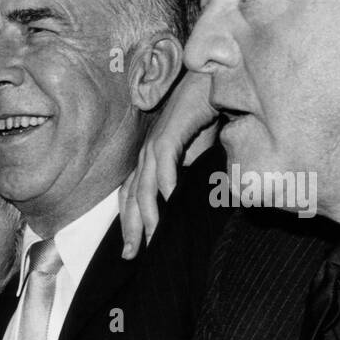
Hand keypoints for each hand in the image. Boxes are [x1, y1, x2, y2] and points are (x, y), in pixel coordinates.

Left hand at [120, 70, 216, 258]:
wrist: (209, 84)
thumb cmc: (204, 120)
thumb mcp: (198, 158)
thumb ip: (193, 181)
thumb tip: (198, 210)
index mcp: (150, 161)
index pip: (132, 197)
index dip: (130, 224)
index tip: (132, 252)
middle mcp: (146, 154)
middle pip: (131, 197)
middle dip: (131, 228)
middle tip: (132, 255)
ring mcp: (154, 144)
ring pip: (145, 186)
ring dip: (149, 215)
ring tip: (154, 240)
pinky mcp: (168, 134)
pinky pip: (165, 165)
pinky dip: (167, 186)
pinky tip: (171, 204)